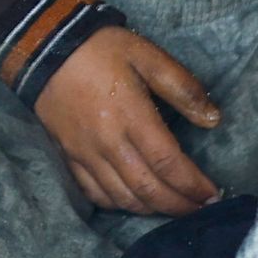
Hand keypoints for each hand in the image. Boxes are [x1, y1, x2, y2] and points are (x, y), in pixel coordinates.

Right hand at [34, 26, 221, 215]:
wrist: (44, 47)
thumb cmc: (101, 49)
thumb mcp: (147, 55)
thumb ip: (182, 87)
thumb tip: (214, 119)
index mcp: (131, 116)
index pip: (168, 163)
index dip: (194, 185)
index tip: (213, 195)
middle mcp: (108, 143)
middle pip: (148, 189)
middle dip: (179, 206)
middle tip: (200, 210)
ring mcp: (85, 154)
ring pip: (122, 198)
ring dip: (153, 210)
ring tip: (173, 207)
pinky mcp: (69, 157)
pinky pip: (95, 194)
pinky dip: (119, 205)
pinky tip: (135, 202)